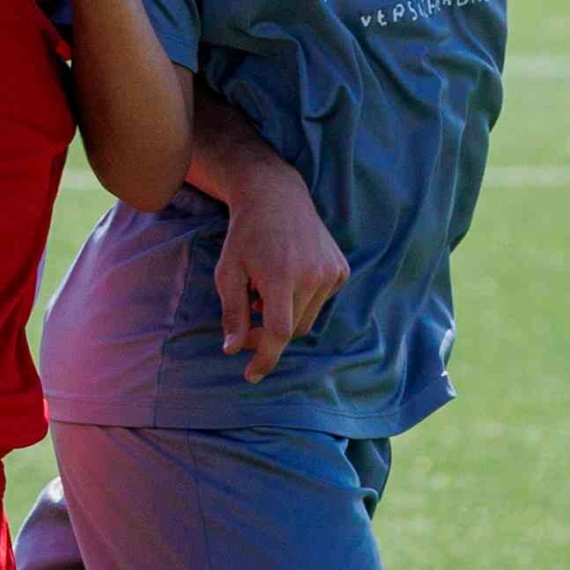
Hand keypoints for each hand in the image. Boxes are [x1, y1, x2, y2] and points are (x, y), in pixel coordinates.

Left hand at [215, 166, 350, 382]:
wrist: (276, 195)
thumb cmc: (246, 234)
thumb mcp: (228, 271)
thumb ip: (233, 312)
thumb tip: (232, 350)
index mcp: (282, 276)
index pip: (278, 332)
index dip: (265, 357)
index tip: (252, 374)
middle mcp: (312, 275)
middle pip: (292, 330)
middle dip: (269, 334)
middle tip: (250, 319)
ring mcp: (331, 271)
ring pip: (307, 319)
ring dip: (287, 315)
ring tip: (268, 289)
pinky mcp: (341, 269)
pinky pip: (321, 302)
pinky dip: (303, 300)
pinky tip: (288, 276)